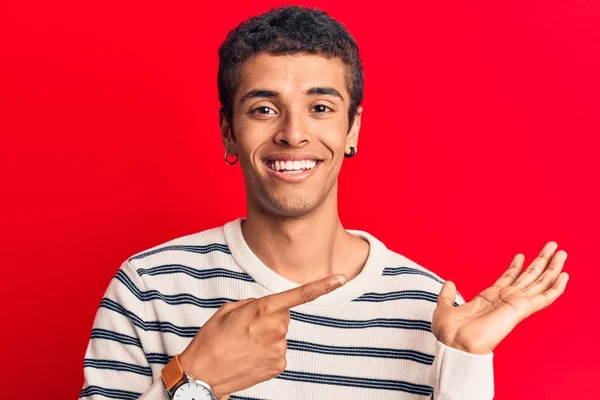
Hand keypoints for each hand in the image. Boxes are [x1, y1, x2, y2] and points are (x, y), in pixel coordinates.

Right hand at [179, 274, 346, 397]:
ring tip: (244, 344)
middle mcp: (276, 328)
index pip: (299, 295)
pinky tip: (250, 356)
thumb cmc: (212, 339)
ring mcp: (280, 348)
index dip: (323, 286)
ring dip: (267, 336)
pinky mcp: (279, 364)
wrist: (203, 375)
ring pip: (280, 334)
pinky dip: (267, 352)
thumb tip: (267, 308)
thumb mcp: (228, 310)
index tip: (341, 279)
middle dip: (270, 318)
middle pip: (284, 315)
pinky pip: (278, 350)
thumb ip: (254, 303)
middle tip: (246, 328)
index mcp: (263, 309)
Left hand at [432, 241, 568, 354]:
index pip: (507, 279)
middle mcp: (504, 300)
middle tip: (551, 246)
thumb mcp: (443, 309)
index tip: (520, 255)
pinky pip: (544, 298)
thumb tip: (449, 284)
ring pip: (540, 283)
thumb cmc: (449, 334)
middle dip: (540, 261)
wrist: (455, 345)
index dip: (515, 267)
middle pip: (528, 277)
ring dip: (553, 267)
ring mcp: (514, 304)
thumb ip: (447, 296)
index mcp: (489, 299)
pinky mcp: (521, 309)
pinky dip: (556, 287)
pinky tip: (564, 276)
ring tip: (562, 252)